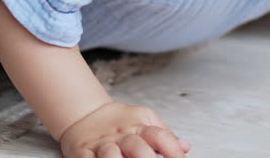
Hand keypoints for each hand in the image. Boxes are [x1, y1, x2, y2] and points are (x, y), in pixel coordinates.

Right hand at [59, 101, 191, 157]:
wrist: (85, 114)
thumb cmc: (119, 122)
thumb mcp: (144, 120)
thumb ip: (165, 135)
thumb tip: (186, 147)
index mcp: (138, 126)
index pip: (159, 135)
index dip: (173, 150)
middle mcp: (121, 135)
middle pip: (137, 146)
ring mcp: (102, 144)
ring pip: (110, 154)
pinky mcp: (83, 153)